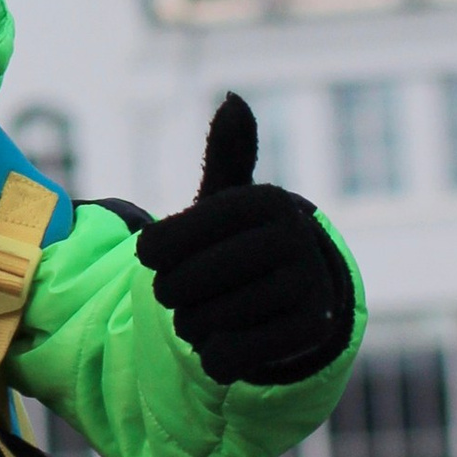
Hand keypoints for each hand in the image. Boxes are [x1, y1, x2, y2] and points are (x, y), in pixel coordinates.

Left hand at [139, 97, 354, 385]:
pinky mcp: (309, 334)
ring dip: (190, 326)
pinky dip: (214, 357)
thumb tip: (234, 99)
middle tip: (175, 296)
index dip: (154, 250)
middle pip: (189, 280)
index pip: (180, 232)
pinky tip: (220, 348)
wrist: (304, 304)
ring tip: (198, 319)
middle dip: (171, 293)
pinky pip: (232, 355)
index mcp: (266, 200)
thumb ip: (226, 156)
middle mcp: (294, 237)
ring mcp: (307, 286)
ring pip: (207, 319)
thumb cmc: (248, 246)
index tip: (146, 257)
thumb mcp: (231, 202)